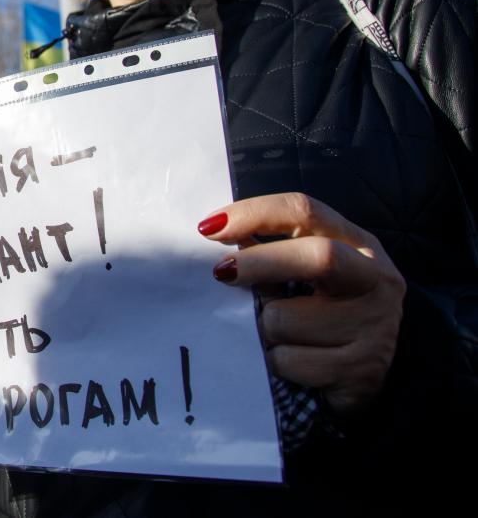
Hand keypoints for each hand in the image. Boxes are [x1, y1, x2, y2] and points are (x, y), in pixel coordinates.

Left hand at [200, 193, 405, 415]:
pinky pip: (289, 361)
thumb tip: (216, 238)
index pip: (305, 211)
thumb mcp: (305, 274)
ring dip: (263, 327)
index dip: (254, 214)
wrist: (365, 374)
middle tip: (221, 272)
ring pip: (287, 319)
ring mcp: (375, 325)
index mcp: (357, 243)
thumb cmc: (321, 313)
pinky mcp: (361, 369)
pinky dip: (275, 361)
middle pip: (319, 257)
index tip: (209, 227)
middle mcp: (376, 279)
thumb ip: (271, 254)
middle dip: (259, 263)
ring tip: (277, 334)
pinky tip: (292, 360)